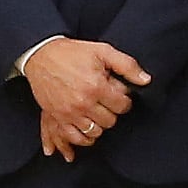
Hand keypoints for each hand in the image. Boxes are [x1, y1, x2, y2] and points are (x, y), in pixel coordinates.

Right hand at [26, 36, 147, 159]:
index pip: (123, 106)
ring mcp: (69, 112)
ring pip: (96, 131)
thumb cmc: (72, 53)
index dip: (124, 99)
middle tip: (106, 100)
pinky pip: (76, 137)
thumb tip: (146, 80)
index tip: (118, 93)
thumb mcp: (103, 51)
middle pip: (111, 120)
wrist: (41, 55)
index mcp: (97, 86)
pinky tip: (88, 125)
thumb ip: (127, 65)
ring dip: (100, 123)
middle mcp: (83, 102)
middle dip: (112, 111)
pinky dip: (84, 136)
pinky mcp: (58, 117)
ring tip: (97, 110)